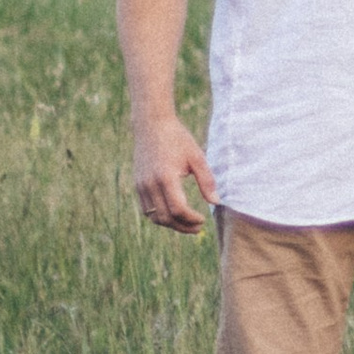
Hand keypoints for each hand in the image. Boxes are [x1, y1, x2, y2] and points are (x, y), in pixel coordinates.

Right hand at [134, 115, 215, 231]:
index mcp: (166, 177)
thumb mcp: (197, 157)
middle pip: (165, 218)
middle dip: (183, 227)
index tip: (203, 219)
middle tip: (198, 227)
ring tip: (187, 223)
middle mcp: (150, 184)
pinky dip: (160, 216)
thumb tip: (216, 202)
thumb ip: (207, 181)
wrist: (151, 125)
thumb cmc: (177, 139)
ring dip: (171, 224)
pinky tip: (174, 214)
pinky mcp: (137, 185)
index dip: (191, 220)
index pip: (177, 210)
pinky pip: (147, 210)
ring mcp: (141, 186)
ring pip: (154, 217)